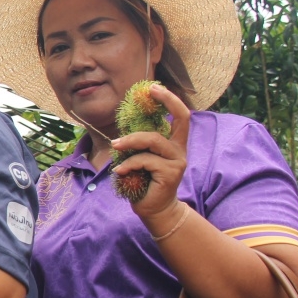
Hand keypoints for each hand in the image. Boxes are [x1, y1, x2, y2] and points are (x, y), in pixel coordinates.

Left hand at [111, 83, 190, 224]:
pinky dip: (128, 164)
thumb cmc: (144, 181)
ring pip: (153, 141)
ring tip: (115, 146)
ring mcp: (177, 162)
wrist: (154, 209)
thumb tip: (123, 124)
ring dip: (130, 141)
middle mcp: (180, 150)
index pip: (182, 115)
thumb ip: (140, 142)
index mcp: (174, 143)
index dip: (171, 99)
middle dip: (164, 103)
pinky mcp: (170, 174)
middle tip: (142, 97)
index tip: (155, 87)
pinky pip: (145, 161)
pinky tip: (120, 171)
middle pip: (179, 119)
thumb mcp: (141, 157)